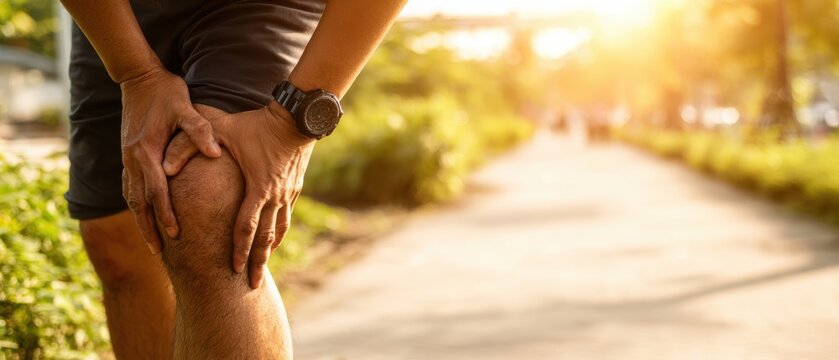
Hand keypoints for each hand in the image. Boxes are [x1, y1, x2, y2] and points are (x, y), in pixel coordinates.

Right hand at [120, 67, 221, 254]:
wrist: (139, 78)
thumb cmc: (166, 92)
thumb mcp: (186, 108)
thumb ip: (200, 130)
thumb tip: (216, 153)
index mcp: (146, 151)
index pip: (156, 190)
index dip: (165, 213)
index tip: (175, 233)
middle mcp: (132, 158)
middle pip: (139, 202)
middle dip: (149, 228)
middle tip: (160, 253)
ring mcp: (127, 158)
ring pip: (131, 197)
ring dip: (141, 220)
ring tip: (153, 243)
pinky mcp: (128, 155)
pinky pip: (129, 187)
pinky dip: (137, 205)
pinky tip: (146, 217)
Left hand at [163, 102, 314, 287]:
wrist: (296, 118)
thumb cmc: (256, 123)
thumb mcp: (221, 130)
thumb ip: (189, 145)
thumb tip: (163, 166)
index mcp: (258, 187)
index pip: (246, 226)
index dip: (239, 249)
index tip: (234, 269)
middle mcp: (275, 196)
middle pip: (266, 237)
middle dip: (258, 263)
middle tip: (253, 286)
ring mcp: (287, 194)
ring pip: (279, 230)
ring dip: (269, 252)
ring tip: (262, 270)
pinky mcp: (294, 188)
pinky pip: (286, 217)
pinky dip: (279, 234)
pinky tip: (274, 242)